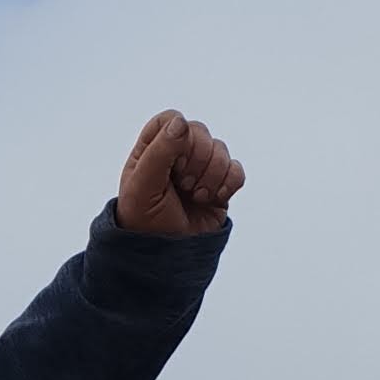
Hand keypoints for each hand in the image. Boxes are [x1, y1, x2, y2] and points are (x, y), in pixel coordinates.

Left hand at [116, 109, 242, 235]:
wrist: (163, 260)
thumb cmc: (144, 222)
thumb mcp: (142, 186)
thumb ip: (160, 151)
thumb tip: (182, 123)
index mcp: (151, 150)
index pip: (171, 120)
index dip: (178, 136)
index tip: (173, 163)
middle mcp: (177, 156)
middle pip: (200, 132)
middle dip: (197, 159)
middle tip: (184, 185)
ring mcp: (200, 171)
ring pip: (221, 150)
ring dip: (212, 174)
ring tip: (196, 196)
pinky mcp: (219, 188)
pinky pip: (236, 171)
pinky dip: (229, 183)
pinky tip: (213, 199)